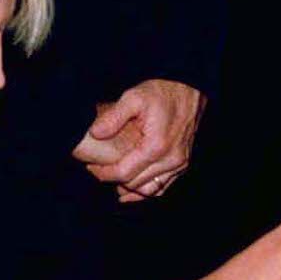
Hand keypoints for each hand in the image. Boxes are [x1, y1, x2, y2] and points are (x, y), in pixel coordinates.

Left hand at [73, 79, 204, 200]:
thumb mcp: (134, 97)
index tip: (91, 166)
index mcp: (156, 146)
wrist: (189, 89)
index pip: (124, 173)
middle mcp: (170, 160)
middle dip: (114, 180)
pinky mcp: (183, 164)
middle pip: (135, 184)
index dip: (104, 173)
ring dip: (130, 189)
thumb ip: (113, 117)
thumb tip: (95, 133)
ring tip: (113, 180)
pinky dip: (147, 190)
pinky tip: (132, 189)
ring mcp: (179, 164)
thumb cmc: (162, 92)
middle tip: (98, 169)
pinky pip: (163, 187)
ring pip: (150, 190)